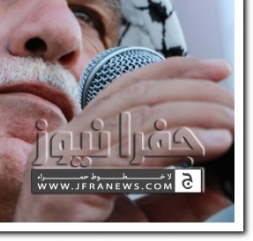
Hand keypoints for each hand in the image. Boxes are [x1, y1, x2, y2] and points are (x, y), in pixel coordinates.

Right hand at [13, 57, 233, 221]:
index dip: (170, 71)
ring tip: (231, 123)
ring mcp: (59, 162)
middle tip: (233, 103)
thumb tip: (224, 173)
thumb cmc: (83, 239)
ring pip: (132, 117)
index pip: (122, 90)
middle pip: (131, 96)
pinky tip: (212, 142)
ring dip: (193, 115)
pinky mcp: (65, 186)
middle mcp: (62, 144)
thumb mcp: (141, 217)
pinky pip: (128, 155)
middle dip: (191, 90)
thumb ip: (177, 195)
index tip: (216, 69)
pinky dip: (176, 143)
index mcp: (73, 143)